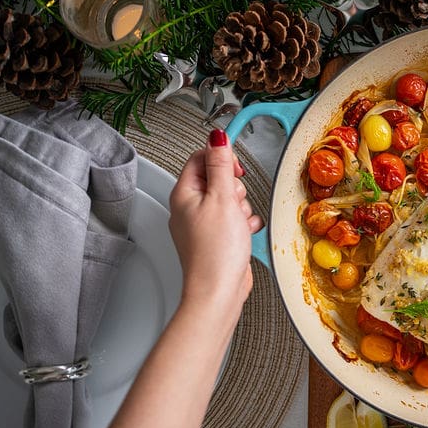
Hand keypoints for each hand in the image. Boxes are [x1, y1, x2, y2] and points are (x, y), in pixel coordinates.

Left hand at [168, 129, 262, 317]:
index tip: (235, 169)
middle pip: (218, 179)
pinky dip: (243, 225)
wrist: (218, 290)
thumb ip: (221, 165)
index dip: (221, 158)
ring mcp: (202, 225)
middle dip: (234, 188)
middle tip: (233, 203)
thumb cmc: (215, 251)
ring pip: (229, 200)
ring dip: (241, 208)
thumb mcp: (222, 198)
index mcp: (184, 193)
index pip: (200, 158)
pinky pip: (234, 220)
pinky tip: (244, 234)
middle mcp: (189, 208)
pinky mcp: (215, 239)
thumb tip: (217, 137)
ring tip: (238, 223)